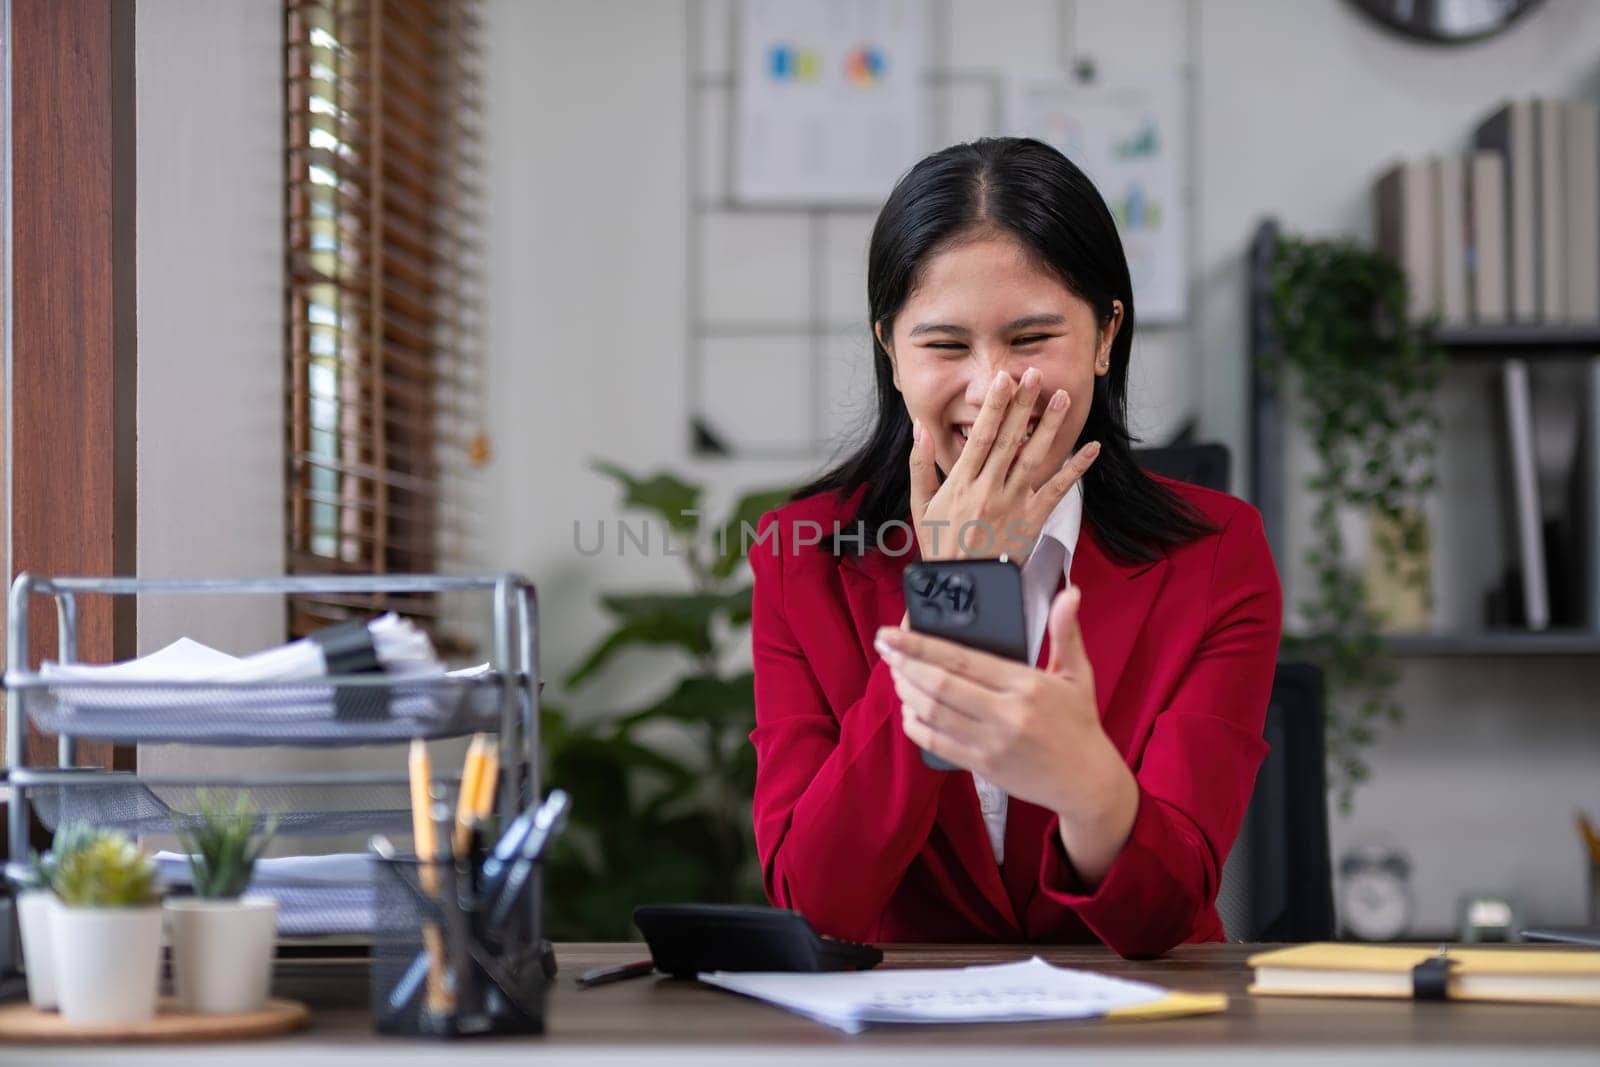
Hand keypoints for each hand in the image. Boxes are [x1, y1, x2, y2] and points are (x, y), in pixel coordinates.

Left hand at [876, 585, 1136, 883]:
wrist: (1087, 782)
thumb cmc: (1079, 723)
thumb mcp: (1078, 673)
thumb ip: (1065, 631)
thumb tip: (1069, 592)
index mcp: (1026, 684)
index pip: (962, 659)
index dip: (921, 645)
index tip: (892, 633)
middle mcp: (1006, 714)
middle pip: (940, 685)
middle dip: (905, 664)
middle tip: (885, 647)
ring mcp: (991, 743)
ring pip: (934, 713)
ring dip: (907, 691)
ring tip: (896, 673)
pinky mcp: (982, 767)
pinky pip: (937, 744)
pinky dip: (916, 726)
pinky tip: (908, 709)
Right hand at [909, 369, 1098, 561]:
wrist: (963, 586)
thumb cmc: (940, 546)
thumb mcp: (920, 505)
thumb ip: (920, 465)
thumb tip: (918, 428)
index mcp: (961, 483)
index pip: (981, 436)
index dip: (994, 406)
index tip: (1003, 380)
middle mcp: (988, 490)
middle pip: (1010, 439)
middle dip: (1023, 405)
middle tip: (1034, 374)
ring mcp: (1012, 505)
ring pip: (1035, 458)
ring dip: (1051, 427)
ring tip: (1063, 398)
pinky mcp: (1032, 521)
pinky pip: (1058, 491)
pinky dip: (1076, 469)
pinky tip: (1090, 448)